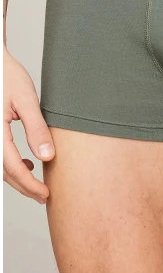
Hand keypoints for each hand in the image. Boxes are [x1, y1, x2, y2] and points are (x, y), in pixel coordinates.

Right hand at [3, 47, 54, 202]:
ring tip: (37, 184)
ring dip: (17, 177)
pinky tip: (26, 163)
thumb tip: (47, 156)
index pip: (13, 167)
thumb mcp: (26, 100)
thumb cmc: (7, 76)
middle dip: (24, 187)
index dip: (30, 184)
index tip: (46, 194)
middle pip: (4, 172)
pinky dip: (10, 165)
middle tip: (44, 196)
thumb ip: (36, 129)